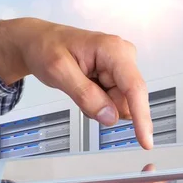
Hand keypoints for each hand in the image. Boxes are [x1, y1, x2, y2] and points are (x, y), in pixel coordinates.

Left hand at [0, 18, 153, 148]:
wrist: (37, 42)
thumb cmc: (45, 47)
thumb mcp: (58, 71)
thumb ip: (85, 95)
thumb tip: (110, 116)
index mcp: (113, 49)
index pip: (134, 87)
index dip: (141, 117)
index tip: (145, 141)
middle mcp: (122, 57)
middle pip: (125, 99)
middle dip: (102, 105)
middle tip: (75, 88)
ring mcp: (119, 68)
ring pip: (118, 104)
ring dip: (96, 104)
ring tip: (76, 84)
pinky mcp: (113, 77)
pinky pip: (110, 102)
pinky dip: (94, 102)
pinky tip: (81, 87)